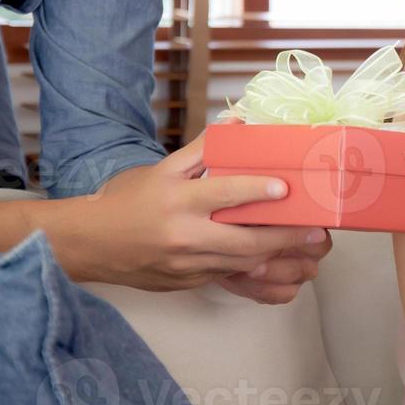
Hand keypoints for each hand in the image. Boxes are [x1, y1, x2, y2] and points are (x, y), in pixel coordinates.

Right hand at [55, 130, 330, 297]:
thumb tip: (238, 121)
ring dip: (277, 257)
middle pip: (243, 240)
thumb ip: (202, 148)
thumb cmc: (127, 201)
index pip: (223, 194)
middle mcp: (183, 235)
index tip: (284, 189)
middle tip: (315, 232)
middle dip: (283, 237)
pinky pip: (228, 279)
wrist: (88, 245)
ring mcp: (185, 265)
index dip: (256, 191)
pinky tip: (277, 264)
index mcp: (177, 200)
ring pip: (240, 264)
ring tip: (305, 248)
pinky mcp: (187, 283)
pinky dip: (255, 271)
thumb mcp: (162, 169)